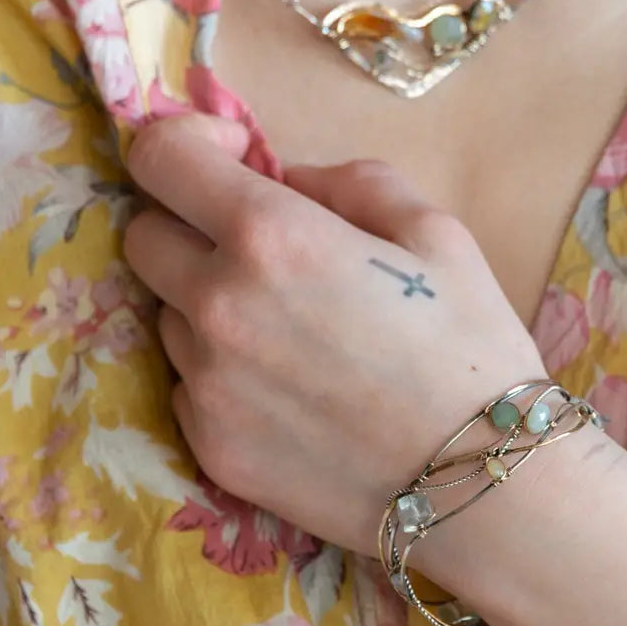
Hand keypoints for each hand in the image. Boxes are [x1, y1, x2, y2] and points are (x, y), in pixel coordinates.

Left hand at [124, 114, 545, 554]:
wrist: (481, 482)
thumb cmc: (473, 349)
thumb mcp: (438, 233)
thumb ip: (353, 182)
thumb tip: (289, 180)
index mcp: (271, 237)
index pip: (159, 159)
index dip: (187, 143)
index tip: (233, 162)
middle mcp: (217, 308)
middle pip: (144, 240)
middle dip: (190, 228)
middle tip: (262, 252)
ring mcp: (206, 387)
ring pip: (170, 319)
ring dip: (210, 308)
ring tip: (292, 336)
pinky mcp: (211, 450)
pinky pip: (192, 389)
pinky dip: (225, 376)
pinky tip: (294, 394)